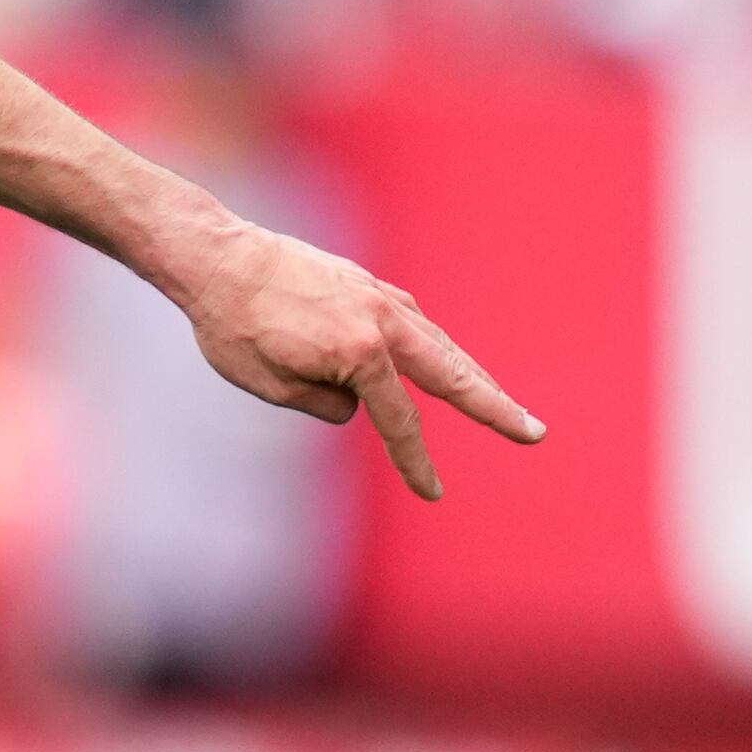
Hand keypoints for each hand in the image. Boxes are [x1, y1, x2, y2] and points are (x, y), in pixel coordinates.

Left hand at [161, 214, 543, 502]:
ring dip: (474, 375)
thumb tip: (359, 405)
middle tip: (534, 433)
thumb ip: (325, 404)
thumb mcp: (271, 385)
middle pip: (453, 374)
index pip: (400, 422)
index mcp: (360, 354)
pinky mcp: (367, 283)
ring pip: (440, 343)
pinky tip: (438, 359)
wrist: (218, 258)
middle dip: (495, 408)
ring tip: (502, 404)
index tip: (433, 493)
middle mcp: (382, 321)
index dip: (416, 462)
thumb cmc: (234, 326)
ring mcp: (379, 297)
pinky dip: (432, 343)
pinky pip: (412, 321)